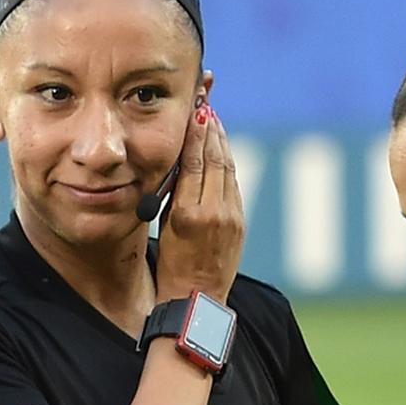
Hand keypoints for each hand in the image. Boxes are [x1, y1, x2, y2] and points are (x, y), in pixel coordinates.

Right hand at [151, 100, 243, 310]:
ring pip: (227, 169)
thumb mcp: (164, 226)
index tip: (195, 112)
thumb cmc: (170, 265)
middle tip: (206, 106)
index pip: (193, 162)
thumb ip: (175, 194)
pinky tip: (222, 151)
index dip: (195, 134)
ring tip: (215, 121)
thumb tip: (185, 160)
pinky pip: (233, 185)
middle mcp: (212, 212)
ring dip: (221, 142)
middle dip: (211, 130)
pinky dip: (227, 163)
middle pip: (214, 159)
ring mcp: (230, 217)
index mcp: (187, 213)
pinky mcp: (240, 222)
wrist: (195, 298)